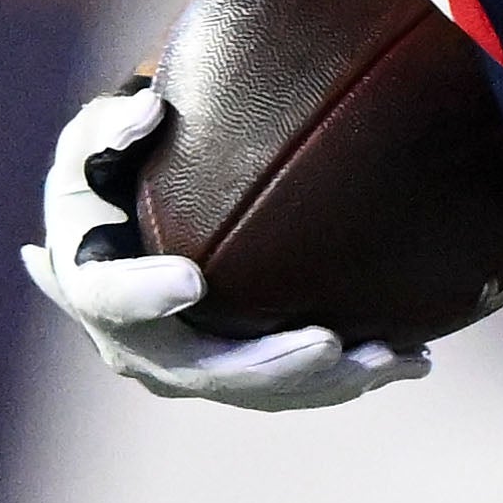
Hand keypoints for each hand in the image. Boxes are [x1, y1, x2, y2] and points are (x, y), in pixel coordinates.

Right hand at [19, 79, 429, 409]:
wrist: (115, 238)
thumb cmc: (105, 181)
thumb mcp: (91, 147)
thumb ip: (110, 129)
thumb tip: (151, 109)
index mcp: (93, 291)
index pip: (110, 300)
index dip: (146, 295)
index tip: (192, 277)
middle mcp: (137, 349)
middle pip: (203, 370)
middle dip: (267, 365)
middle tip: (328, 342)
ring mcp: (189, 372)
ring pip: (259, 393)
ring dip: (326, 383)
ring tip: (391, 359)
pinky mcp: (235, 378)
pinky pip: (293, 391)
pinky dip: (350, 380)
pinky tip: (411, 361)